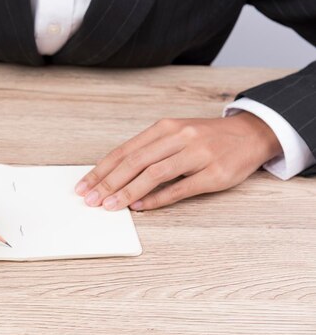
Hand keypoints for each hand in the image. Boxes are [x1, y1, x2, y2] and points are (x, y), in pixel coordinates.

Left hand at [75, 112, 282, 210]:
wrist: (251, 134)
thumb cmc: (206, 138)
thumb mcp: (175, 135)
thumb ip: (148, 151)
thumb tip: (115, 175)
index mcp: (165, 127)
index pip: (124, 151)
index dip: (101, 170)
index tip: (84, 186)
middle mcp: (179, 137)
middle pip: (135, 162)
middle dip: (108, 183)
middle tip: (91, 200)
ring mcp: (198, 155)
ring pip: (155, 174)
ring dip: (128, 192)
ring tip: (110, 206)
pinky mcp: (214, 173)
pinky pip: (180, 188)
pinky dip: (157, 199)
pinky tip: (140, 207)